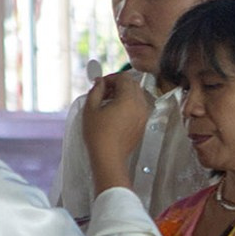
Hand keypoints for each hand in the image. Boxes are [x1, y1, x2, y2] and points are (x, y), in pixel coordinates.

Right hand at [82, 72, 153, 189]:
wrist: (109, 157)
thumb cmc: (97, 134)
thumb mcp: (90, 108)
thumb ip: (96, 90)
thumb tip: (99, 82)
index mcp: (128, 99)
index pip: (124, 77)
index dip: (111, 78)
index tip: (100, 85)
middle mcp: (140, 105)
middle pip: (133, 84)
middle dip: (118, 84)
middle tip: (104, 93)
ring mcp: (143, 115)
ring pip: (137, 95)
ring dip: (124, 94)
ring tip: (109, 104)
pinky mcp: (143, 124)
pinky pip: (139, 107)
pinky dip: (129, 105)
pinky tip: (116, 114)